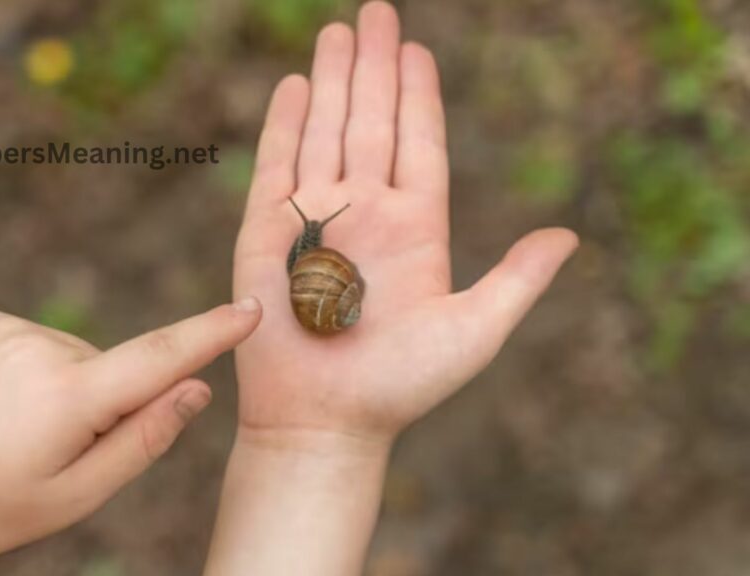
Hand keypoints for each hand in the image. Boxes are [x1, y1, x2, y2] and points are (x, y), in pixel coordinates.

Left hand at [0, 301, 260, 575]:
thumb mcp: (73, 496)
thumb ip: (142, 440)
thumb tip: (196, 389)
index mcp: (65, 398)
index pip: (158, 358)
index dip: (210, 335)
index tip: (252, 310)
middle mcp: (37, 348)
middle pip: (113, 370)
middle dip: (104, 406)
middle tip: (48, 456)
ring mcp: (5, 328)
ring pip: (76, 358)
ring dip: (66, 391)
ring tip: (10, 435)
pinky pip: (38, 344)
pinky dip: (35, 373)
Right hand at [233, 2, 577, 445]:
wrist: (326, 420)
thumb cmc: (399, 386)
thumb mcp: (474, 330)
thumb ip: (517, 279)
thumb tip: (566, 237)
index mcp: (415, 227)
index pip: (418, 142)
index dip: (418, 94)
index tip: (417, 47)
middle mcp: (365, 212)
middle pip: (371, 121)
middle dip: (373, 66)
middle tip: (373, 10)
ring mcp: (315, 217)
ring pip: (325, 131)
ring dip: (331, 81)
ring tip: (336, 33)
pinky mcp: (268, 232)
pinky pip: (276, 166)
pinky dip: (285, 125)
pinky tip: (293, 87)